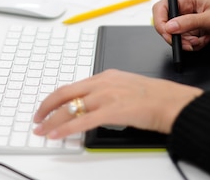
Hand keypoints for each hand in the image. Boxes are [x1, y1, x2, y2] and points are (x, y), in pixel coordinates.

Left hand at [33, 69, 202, 138]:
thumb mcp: (127, 87)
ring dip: (52, 120)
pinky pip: (82, 121)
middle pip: (65, 94)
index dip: (55, 98)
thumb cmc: (156, 98)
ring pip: (70, 108)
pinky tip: (56, 134)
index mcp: (106, 76)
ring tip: (42, 130)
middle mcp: (103, 83)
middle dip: (46, 107)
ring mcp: (107, 96)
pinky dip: (65, 128)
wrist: (172, 102)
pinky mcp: (112, 111)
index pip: (73, 86)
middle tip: (37, 118)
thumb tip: (94, 107)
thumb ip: (108, 94)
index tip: (47, 106)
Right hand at [152, 0, 209, 50]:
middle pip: (167, 24)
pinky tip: (205, 40)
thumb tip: (169, 26)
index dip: (160, 21)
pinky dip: (193, 45)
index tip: (167, 34)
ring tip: (201, 40)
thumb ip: (188, 23)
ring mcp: (190, 20)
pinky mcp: (195, 31)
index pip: (162, 7)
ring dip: (187, 42)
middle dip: (176, 36)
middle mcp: (186, 8)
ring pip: (176, 35)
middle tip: (187, 42)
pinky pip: (185, 41)